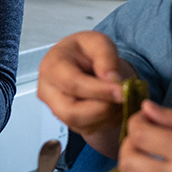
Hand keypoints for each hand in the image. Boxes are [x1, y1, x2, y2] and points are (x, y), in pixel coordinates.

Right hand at [37, 31, 129, 156]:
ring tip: (120, 98)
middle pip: (72, 113)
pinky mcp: (67, 122)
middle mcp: (48, 91)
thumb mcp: (99, 42)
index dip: (99, 90)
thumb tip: (111, 78)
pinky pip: (88, 129)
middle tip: (124, 97)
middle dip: (102, 109)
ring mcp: (55, 109)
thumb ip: (105, 56)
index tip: (122, 91)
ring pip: (81, 124)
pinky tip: (114, 105)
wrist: (81, 61)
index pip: (73, 84)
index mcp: (52, 66)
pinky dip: (106, 120)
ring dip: (107, 115)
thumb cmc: (86, 51)